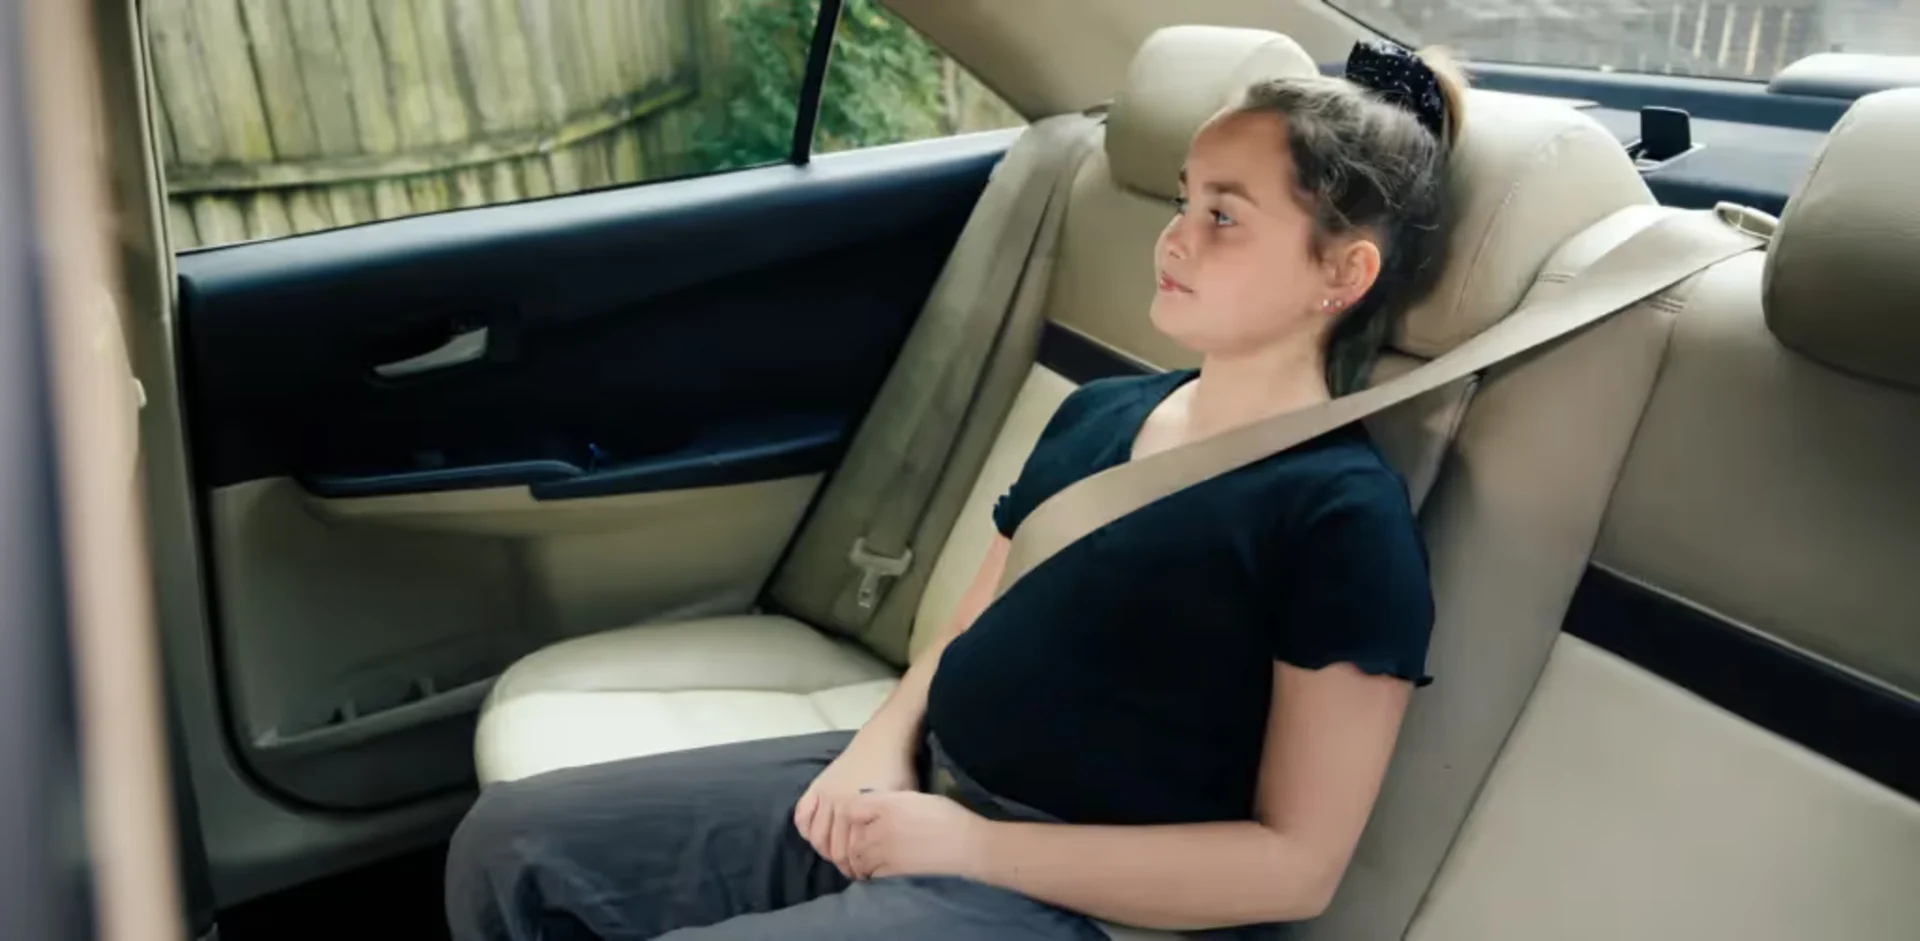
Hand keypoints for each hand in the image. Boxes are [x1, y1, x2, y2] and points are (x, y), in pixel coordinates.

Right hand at [794, 741, 916, 877]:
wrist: (885, 739)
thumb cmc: (900, 771)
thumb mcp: (902, 803)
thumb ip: (890, 828)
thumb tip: (886, 855)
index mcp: (861, 812)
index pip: (851, 852)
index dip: (857, 868)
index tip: (864, 874)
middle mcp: (839, 805)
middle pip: (833, 848)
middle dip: (842, 863)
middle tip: (852, 869)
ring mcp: (826, 795)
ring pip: (816, 836)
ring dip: (824, 850)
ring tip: (836, 855)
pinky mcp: (817, 785)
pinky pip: (802, 814)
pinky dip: (806, 829)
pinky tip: (817, 836)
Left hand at [847, 791, 990, 880]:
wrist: (967, 844)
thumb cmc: (948, 816)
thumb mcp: (916, 798)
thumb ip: (891, 801)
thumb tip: (875, 809)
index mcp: (888, 804)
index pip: (852, 807)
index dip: (855, 814)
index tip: (860, 821)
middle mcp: (880, 826)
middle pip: (852, 834)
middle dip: (854, 840)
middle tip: (861, 844)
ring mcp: (884, 850)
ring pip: (857, 856)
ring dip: (858, 859)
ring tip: (866, 862)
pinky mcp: (892, 870)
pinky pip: (871, 873)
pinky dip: (870, 873)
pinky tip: (876, 872)